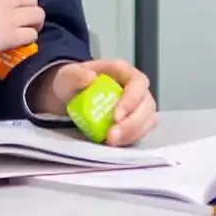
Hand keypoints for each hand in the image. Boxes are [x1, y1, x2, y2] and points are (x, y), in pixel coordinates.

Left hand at [33, 59, 157, 145]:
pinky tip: (113, 144)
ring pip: (148, 121)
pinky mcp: (134, 123)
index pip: (137, 84)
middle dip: (132, 123)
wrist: (69, 96)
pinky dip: (129, 139)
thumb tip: (90, 78)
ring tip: (111, 142)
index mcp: (123, 72)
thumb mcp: (68, 75)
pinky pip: (140, 132)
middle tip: (112, 136)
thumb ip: (75, 75)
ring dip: (132, 134)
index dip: (131, 100)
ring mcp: (137, 106)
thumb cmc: (73, 82)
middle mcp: (135, 89)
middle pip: (147, 105)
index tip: (116, 117)